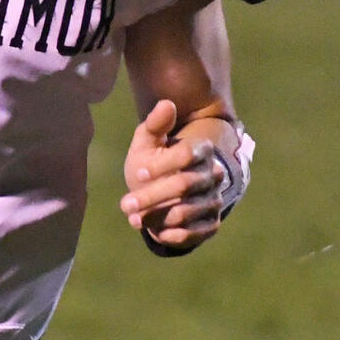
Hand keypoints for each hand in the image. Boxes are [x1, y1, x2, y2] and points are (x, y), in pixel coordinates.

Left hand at [119, 100, 223, 248]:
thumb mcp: (147, 142)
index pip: (187, 154)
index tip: (137, 173)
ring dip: (155, 217)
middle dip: (151, 196)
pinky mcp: (211, 224)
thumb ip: (155, 125)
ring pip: (185, 212)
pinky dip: (169, 234)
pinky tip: (153, 231)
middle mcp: (212, 175)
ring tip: (133, 218)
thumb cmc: (150, 162)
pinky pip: (192, 233)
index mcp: (200, 149)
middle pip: (183, 185)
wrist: (161, 192)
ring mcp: (214, 200)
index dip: (161, 165)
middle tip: (125, 204)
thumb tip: (166, 104)